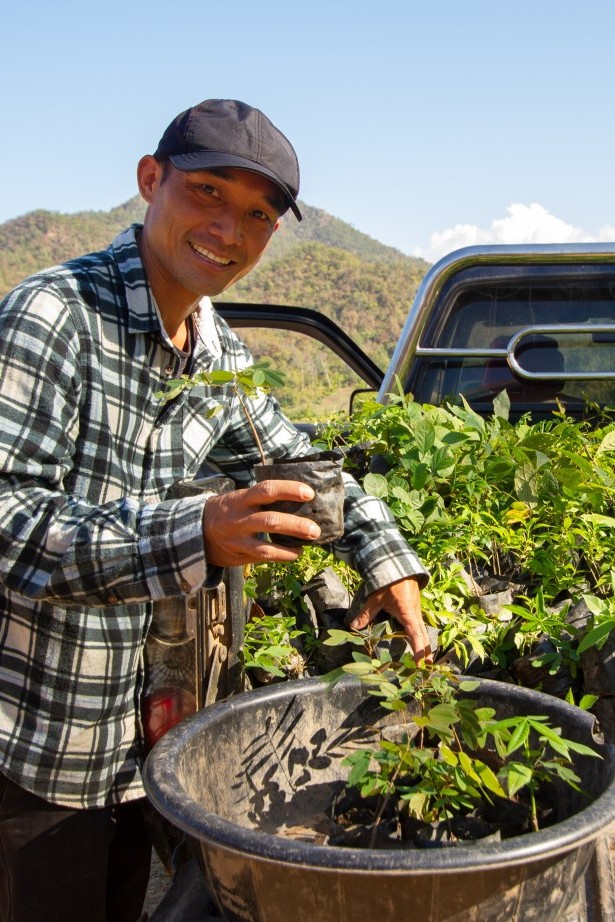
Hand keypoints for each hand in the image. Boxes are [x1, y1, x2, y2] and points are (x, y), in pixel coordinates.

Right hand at [203, 480, 320, 565]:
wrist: (198, 530)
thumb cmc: (228, 510)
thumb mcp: (239, 498)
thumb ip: (261, 499)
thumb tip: (299, 498)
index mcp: (241, 499)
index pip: (267, 490)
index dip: (289, 490)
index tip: (309, 493)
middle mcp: (239, 519)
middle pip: (270, 521)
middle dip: (295, 525)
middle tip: (315, 529)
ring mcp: (238, 539)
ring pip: (266, 546)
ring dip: (290, 546)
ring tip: (310, 542)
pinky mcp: (238, 555)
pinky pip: (263, 557)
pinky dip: (282, 556)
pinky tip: (295, 553)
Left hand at [349, 578, 431, 663]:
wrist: (398, 566)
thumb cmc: (388, 582)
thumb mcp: (375, 599)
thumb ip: (366, 614)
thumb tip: (354, 626)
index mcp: (408, 613)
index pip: (415, 635)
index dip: (418, 650)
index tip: (420, 663)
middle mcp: (415, 613)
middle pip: (423, 635)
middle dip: (425, 651)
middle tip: (426, 667)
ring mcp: (416, 610)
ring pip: (422, 630)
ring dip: (424, 644)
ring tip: (424, 659)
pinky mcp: (414, 607)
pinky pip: (419, 624)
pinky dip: (420, 635)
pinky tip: (417, 641)